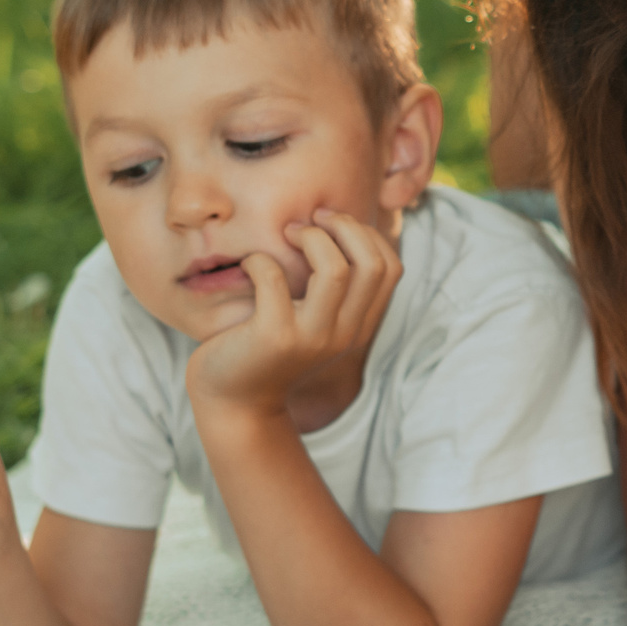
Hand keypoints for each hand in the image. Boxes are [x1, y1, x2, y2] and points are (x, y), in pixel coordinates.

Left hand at [184, 211, 400, 420]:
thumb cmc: (268, 350)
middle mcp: (343, 333)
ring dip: (310, 238)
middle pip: (373, 264)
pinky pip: (274, 278)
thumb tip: (334, 228)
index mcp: (357, 326)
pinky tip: (248, 265)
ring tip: (286, 235)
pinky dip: (258, 260)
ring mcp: (311, 337)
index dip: (366, 234)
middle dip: (343, 227)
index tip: (331, 225)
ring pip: (335, 270)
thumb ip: (332, 292)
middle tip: (309, 222)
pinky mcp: (274, 336)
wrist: (235, 403)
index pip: (391, 268)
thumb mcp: (313, 322)